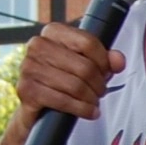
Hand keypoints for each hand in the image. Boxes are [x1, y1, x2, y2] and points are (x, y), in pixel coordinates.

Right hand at [4, 24, 124, 144]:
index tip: (107, 72)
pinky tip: (90, 112)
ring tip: (94, 102)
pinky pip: (63, 100)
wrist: (37, 108)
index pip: (88, 42)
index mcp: (53, 32)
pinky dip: (82, 109)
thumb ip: (105, 60)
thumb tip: (118, 61)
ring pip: (76, 85)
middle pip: (84, 66)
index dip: (104, 61)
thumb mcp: (86, 65)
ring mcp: (29, 67)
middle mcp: (38, 45)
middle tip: (101, 92)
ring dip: (91, 98)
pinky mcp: (27, 90)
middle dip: (98, 83)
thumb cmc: (62, 80)